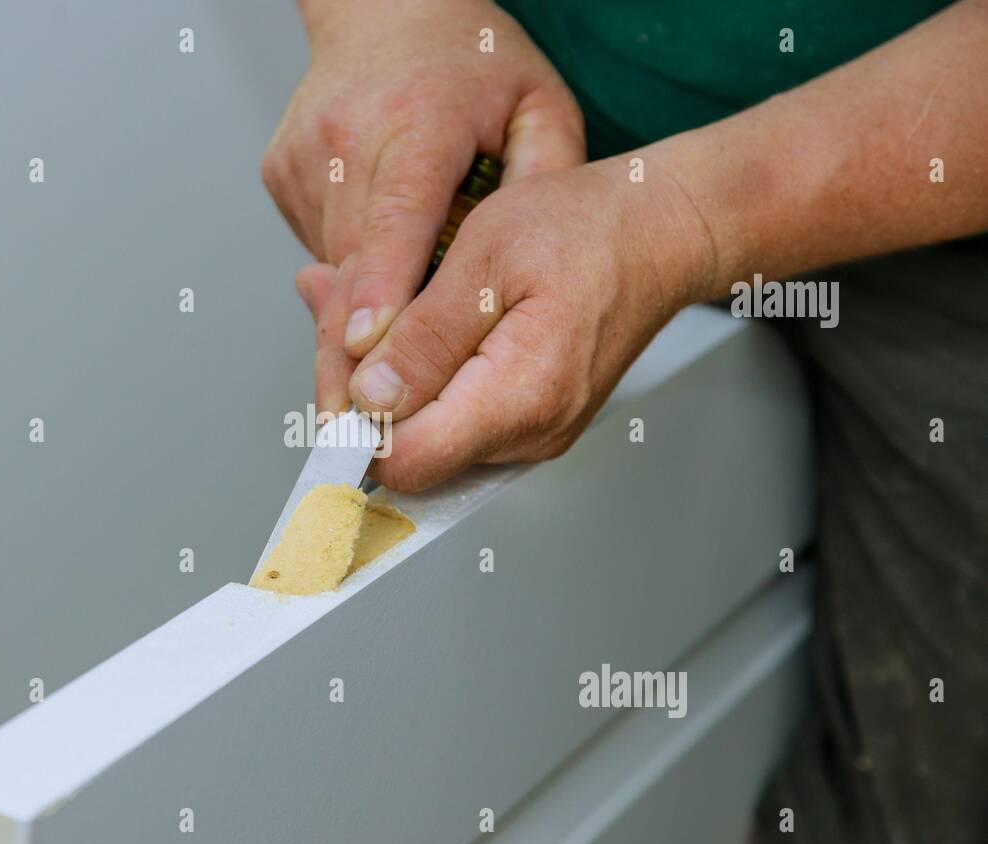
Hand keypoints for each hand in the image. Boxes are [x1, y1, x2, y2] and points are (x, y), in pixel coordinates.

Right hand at [265, 0, 584, 410]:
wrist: (386, 10)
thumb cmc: (470, 61)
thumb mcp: (537, 110)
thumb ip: (542, 189)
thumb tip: (517, 279)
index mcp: (421, 118)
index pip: (397, 216)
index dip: (380, 290)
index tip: (367, 352)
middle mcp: (350, 137)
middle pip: (350, 266)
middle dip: (352, 353)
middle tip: (353, 424)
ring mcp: (306, 157)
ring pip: (330, 271)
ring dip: (356, 319)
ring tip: (384, 346)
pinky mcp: (282, 174)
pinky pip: (318, 250)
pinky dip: (347, 277)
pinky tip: (376, 263)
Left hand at [300, 160, 715, 490]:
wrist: (658, 231)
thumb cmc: (585, 229)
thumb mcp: (486, 256)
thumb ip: (422, 337)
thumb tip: (368, 399)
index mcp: (519, 398)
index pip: (405, 461)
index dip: (356, 422)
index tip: (338, 363)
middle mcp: (528, 436)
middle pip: (406, 454)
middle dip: (362, 391)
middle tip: (348, 313)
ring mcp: (530, 437)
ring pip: (424, 437)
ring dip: (389, 379)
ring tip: (392, 307)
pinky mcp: (527, 423)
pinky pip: (452, 419)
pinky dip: (421, 377)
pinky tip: (417, 324)